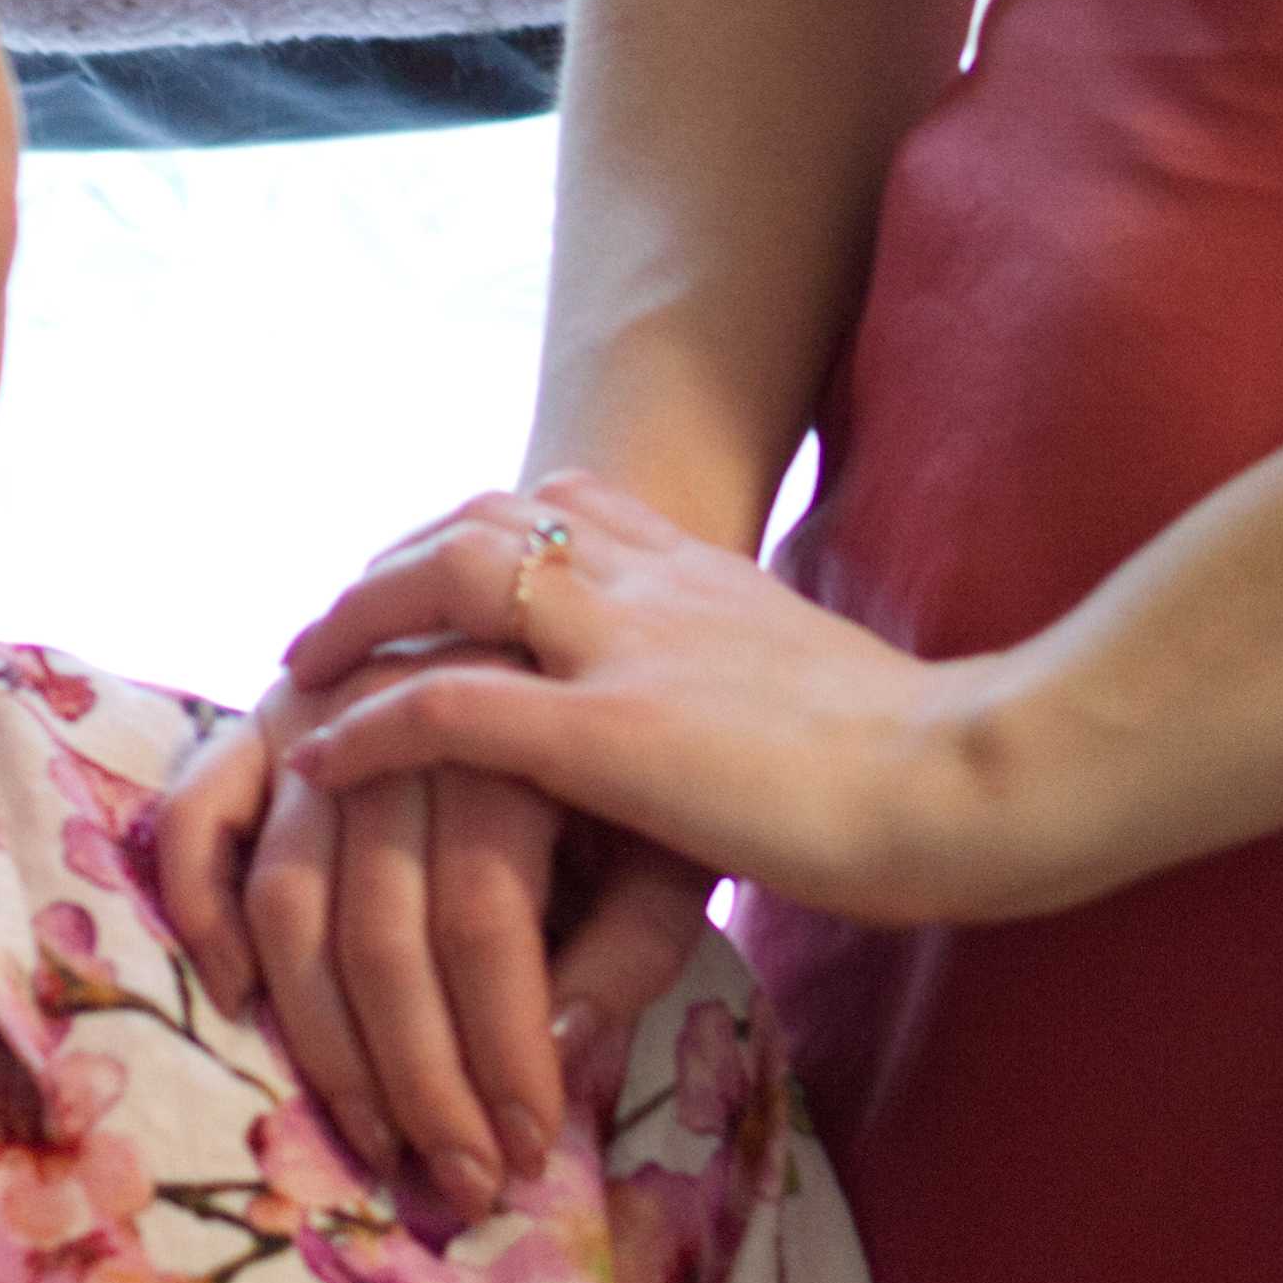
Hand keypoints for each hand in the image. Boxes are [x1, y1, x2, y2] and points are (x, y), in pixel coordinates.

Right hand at [163, 692, 709, 1211]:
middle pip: (380, 924)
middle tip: (462, 1180)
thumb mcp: (672, 843)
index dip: (500, 1047)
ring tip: (377, 1139)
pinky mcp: (250, 722)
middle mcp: (396, 710)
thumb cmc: (633, 767)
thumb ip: (628, 944)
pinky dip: (199, 910)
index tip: (528, 1151)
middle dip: (420, 1075)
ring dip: (322, 1039)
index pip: (484, 914)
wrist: (582, 647)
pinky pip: (191, 818)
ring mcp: (311, 712)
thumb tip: (549, 1058)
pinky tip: (241, 1004)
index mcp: (511, 725)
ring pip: (287, 897)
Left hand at [269, 472, 1013, 928]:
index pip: (570, 504)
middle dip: (395, 559)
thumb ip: (758, 702)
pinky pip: (455, 710)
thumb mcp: (825, 700)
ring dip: (362, 616)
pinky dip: (375, 727)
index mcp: (712, 574)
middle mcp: (661, 583)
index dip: (483, 529)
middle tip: (332, 621)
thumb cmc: (934, 765)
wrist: (982, 778)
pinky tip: (326, 762)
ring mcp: (631, 650)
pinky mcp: (614, 734)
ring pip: (454, 578)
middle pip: (490, 517)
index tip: (431, 570)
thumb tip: (735, 753)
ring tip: (301, 672)